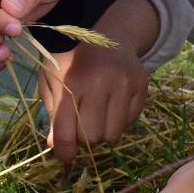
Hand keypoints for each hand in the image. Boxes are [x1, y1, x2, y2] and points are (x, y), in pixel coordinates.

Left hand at [43, 42, 148, 157]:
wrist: (110, 38)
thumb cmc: (73, 63)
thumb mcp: (52, 81)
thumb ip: (52, 113)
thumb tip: (55, 145)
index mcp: (73, 82)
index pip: (66, 132)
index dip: (64, 151)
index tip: (65, 155)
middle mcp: (101, 83)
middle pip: (92, 138)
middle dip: (84, 140)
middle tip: (81, 129)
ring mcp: (125, 84)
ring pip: (113, 135)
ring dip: (103, 133)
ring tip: (98, 118)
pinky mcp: (141, 87)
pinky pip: (130, 123)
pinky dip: (119, 122)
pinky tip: (113, 107)